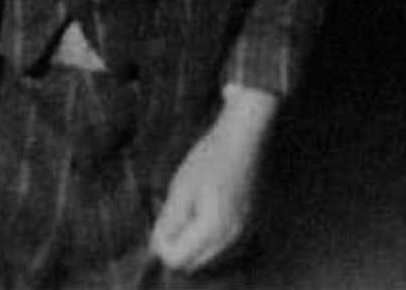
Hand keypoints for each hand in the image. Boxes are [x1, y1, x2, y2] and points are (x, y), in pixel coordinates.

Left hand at [150, 87, 273, 270]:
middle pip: (193, 264)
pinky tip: (206, 214)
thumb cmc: (209, 158)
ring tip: (192, 210)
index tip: (163, 218)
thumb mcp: (180, 189)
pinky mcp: (249, 229)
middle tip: (175, 213)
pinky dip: (208, 240)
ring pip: (207, 259)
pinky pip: (222, 250)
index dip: (162, 244)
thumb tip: (156, 248)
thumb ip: (168, 223)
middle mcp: (231, 240)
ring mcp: (243, 236)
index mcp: (213, 230)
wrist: (242, 140)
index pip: (177, 259)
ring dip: (193, 244)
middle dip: (177, 247)